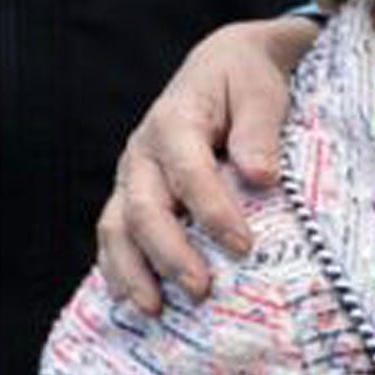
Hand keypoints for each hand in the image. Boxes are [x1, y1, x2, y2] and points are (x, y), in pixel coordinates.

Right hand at [95, 15, 317, 313]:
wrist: (224, 64)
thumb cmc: (247, 79)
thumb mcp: (261, 92)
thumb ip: (259, 130)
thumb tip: (260, 177)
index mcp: (175, 120)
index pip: (189, 172)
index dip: (213, 212)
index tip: (244, 246)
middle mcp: (143, 150)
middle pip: (144, 208)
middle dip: (170, 254)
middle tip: (201, 290)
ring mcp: (132, 174)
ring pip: (116, 227)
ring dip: (133, 271)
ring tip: (156, 310)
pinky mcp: (131, 193)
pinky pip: (113, 234)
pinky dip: (118, 268)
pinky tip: (133, 301)